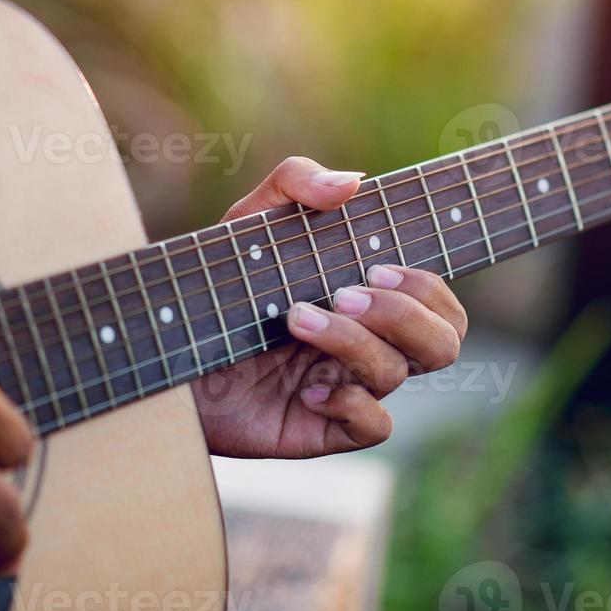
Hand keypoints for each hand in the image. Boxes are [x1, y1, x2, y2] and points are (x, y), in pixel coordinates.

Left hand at [190, 157, 466, 458]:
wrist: (167, 345)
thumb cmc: (219, 281)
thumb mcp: (250, 220)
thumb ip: (296, 182)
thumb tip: (352, 183)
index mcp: (372, 301)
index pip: (441, 304)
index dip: (427, 287)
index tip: (375, 265)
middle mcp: (371, 346)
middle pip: (443, 343)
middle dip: (402, 315)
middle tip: (342, 293)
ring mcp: (351, 387)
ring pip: (397, 374)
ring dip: (352, 342)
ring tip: (296, 319)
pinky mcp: (325, 429)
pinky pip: (375, 427)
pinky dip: (351, 403)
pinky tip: (309, 389)